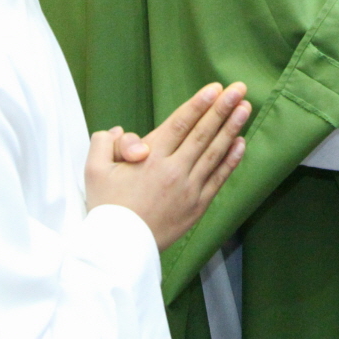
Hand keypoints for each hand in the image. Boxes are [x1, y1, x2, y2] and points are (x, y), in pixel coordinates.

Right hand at [85, 81, 250, 250]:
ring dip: (232, 128)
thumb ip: (104, 143)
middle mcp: (174, 170)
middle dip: (223, 108)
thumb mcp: (94, 171)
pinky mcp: (197, 206)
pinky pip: (218, 178)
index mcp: (150, 158)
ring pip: (215, 153)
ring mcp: (189, 189)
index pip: (181, 124)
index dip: (199, 104)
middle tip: (239, 88)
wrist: (118, 250)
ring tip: (245, 107)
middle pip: (203, 133)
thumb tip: (119, 130)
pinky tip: (241, 143)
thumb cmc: (106, 208)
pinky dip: (231, 160)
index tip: (215, 88)